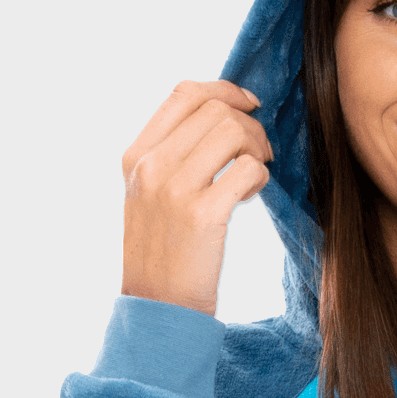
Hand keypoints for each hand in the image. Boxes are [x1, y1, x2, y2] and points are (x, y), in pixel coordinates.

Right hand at [121, 81, 271, 316]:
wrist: (157, 307)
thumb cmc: (162, 253)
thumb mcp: (148, 195)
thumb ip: (172, 155)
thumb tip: (221, 117)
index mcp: (136, 155)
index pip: (184, 93)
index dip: (225, 89)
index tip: (249, 104)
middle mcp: (151, 166)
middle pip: (215, 109)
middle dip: (250, 124)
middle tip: (260, 151)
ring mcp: (174, 189)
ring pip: (233, 131)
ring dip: (257, 147)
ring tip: (256, 172)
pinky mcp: (202, 215)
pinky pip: (248, 170)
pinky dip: (260, 176)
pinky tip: (251, 195)